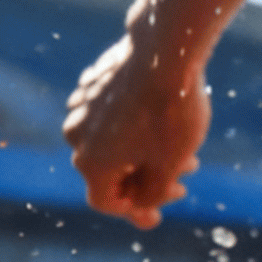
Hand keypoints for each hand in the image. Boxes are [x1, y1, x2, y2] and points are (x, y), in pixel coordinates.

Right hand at [64, 29, 209, 229]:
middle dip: (146, 178)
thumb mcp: (170, 164)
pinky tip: (161, 116)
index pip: (106, 203)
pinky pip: (110, 115)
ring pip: (111, 142)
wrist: (165, 50)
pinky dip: (132, 125)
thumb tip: (142, 206)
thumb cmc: (170, 112)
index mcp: (91, 163)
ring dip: (142, 151)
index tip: (162, 207)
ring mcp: (80, 107)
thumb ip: (153, 195)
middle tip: (184, 174)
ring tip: (182, 145)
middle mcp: (76, 136)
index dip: (136, 211)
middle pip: (109, 172)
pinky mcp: (91, 83)